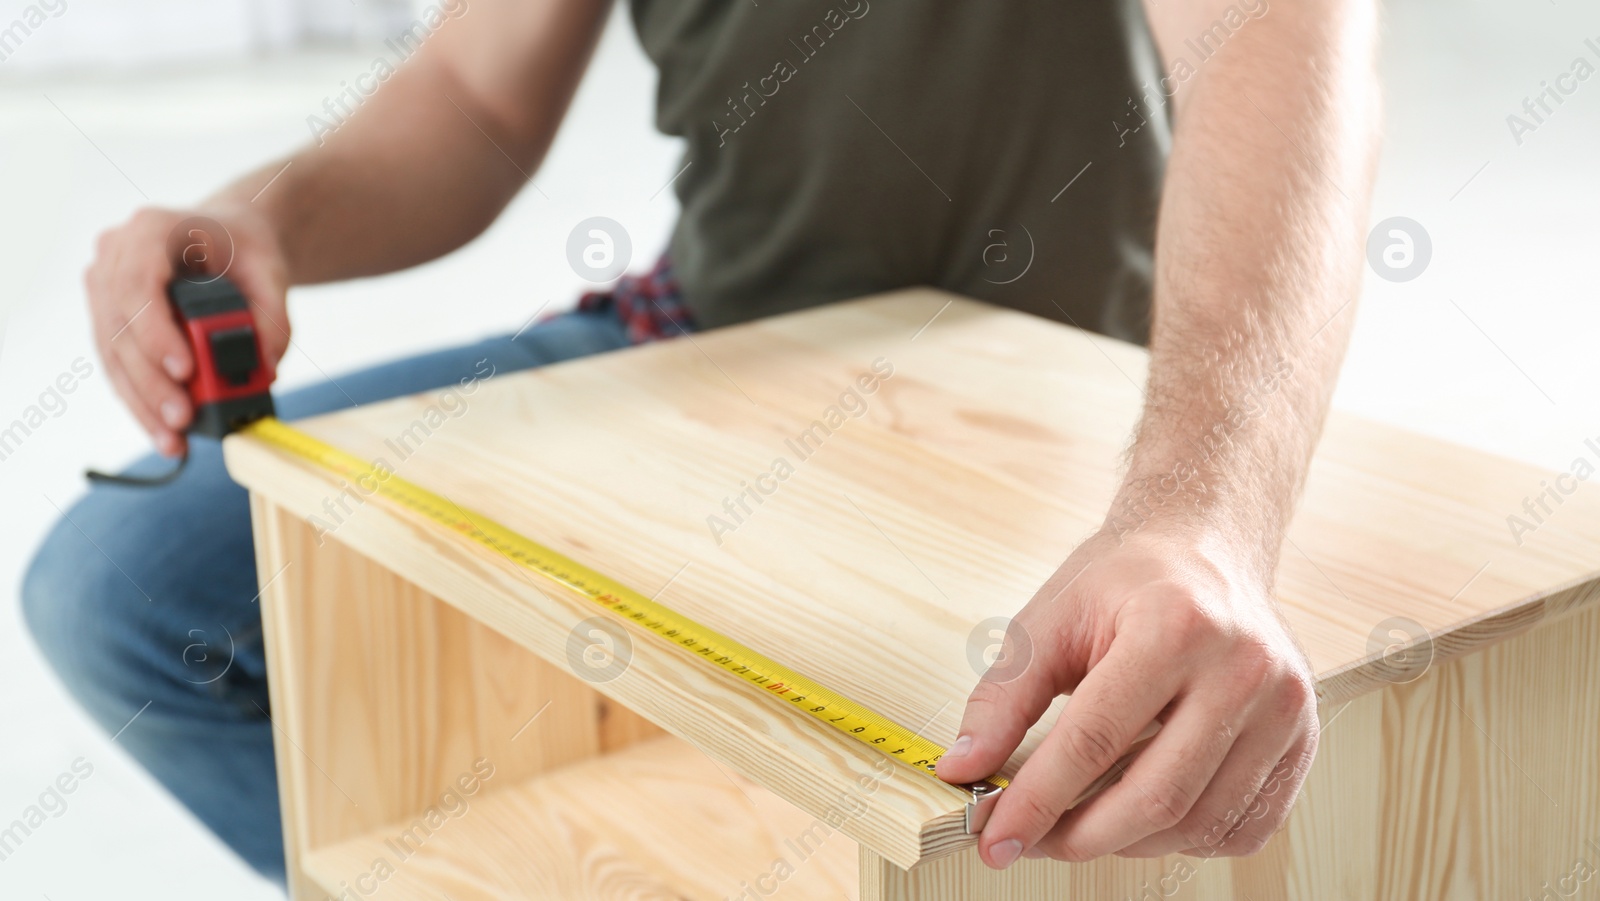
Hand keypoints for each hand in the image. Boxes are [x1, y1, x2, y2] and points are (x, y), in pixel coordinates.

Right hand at [86, 203, 289, 455]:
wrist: (229, 238)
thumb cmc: (246, 249)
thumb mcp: (271, 272)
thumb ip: (273, 317)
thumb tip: (264, 368)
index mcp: (150, 230)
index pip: (138, 284)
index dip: (155, 331)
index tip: (183, 369)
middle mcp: (115, 255)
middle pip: (121, 328)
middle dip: (152, 382)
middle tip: (183, 420)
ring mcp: (104, 288)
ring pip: (114, 357)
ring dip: (143, 404)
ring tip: (173, 440)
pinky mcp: (108, 320)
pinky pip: (120, 368)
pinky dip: (143, 403)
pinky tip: (164, 434)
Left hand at [937, 526, 1318, 865]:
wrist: (1206, 549)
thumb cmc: (1126, 582)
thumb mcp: (1050, 619)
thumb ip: (1002, 698)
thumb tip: (963, 767)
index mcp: (1175, 626)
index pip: (1094, 740)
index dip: (1038, 800)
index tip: (997, 836)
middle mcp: (1242, 668)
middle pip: (1155, 796)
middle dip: (1081, 837)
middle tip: (1034, 843)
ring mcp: (1284, 709)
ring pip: (1199, 823)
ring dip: (1128, 844)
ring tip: (1081, 826)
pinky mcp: (1302, 741)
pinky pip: (1242, 827)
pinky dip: (1184, 840)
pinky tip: (1144, 816)